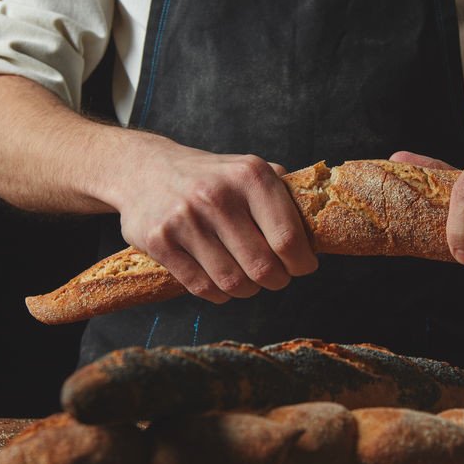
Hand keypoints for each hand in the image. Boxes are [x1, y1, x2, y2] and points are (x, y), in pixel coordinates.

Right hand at [111, 139, 317, 303]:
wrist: (143, 169)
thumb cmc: (210, 177)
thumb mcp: (248, 170)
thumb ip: (284, 195)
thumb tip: (320, 231)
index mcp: (250, 176)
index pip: (288, 239)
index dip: (302, 264)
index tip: (302, 267)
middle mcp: (217, 195)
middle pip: (263, 268)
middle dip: (276, 280)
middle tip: (276, 277)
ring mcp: (184, 219)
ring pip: (233, 283)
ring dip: (247, 290)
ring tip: (249, 280)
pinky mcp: (159, 241)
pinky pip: (201, 287)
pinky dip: (218, 294)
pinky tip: (221, 282)